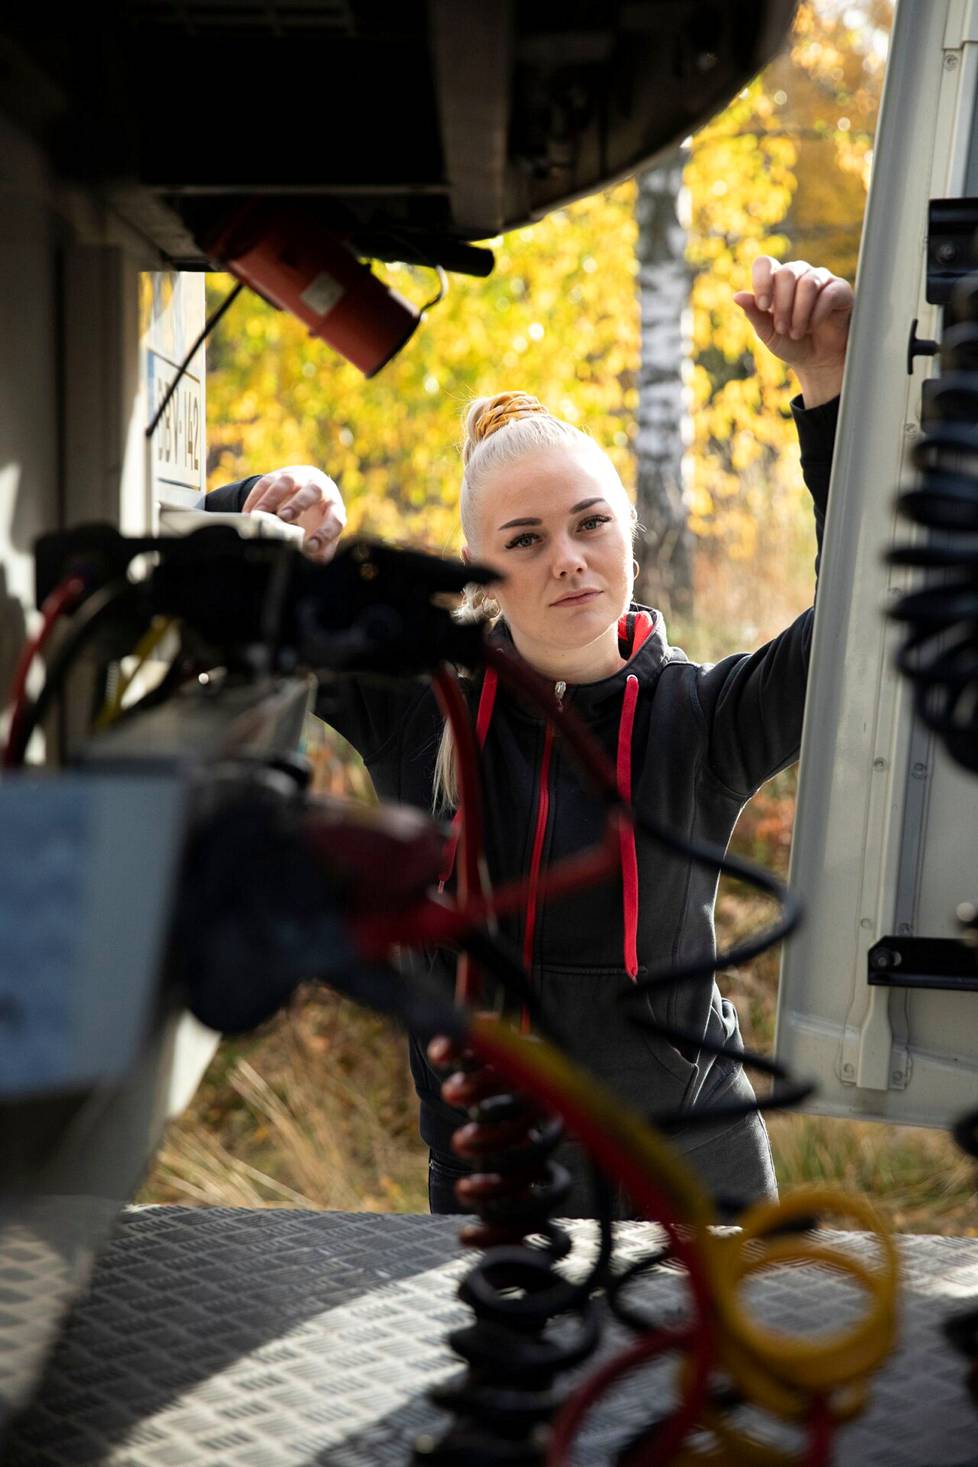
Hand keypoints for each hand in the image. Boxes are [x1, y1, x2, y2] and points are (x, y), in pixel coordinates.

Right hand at [242, 465, 345, 561]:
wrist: (309, 488)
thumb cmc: (317, 518)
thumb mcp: (322, 532)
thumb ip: (322, 549)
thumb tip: (316, 560)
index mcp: (334, 507)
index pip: (334, 520)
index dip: (324, 534)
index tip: (310, 548)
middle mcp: (321, 489)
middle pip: (313, 491)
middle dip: (298, 504)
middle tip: (283, 518)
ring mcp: (300, 478)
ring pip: (287, 481)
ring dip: (271, 498)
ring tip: (258, 515)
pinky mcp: (280, 474)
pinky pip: (266, 482)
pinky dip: (255, 498)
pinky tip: (247, 514)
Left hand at [734, 257, 853, 406]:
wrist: (818, 361)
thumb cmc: (792, 344)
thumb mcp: (768, 333)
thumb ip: (754, 314)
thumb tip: (736, 296)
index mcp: (776, 281)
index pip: (765, 263)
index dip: (762, 281)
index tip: (763, 306)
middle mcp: (798, 274)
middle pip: (787, 273)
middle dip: (782, 305)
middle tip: (782, 329)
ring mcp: (820, 279)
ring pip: (808, 284)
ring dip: (799, 313)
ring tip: (797, 333)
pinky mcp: (840, 289)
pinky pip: (828, 294)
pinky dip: (817, 315)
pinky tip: (813, 327)